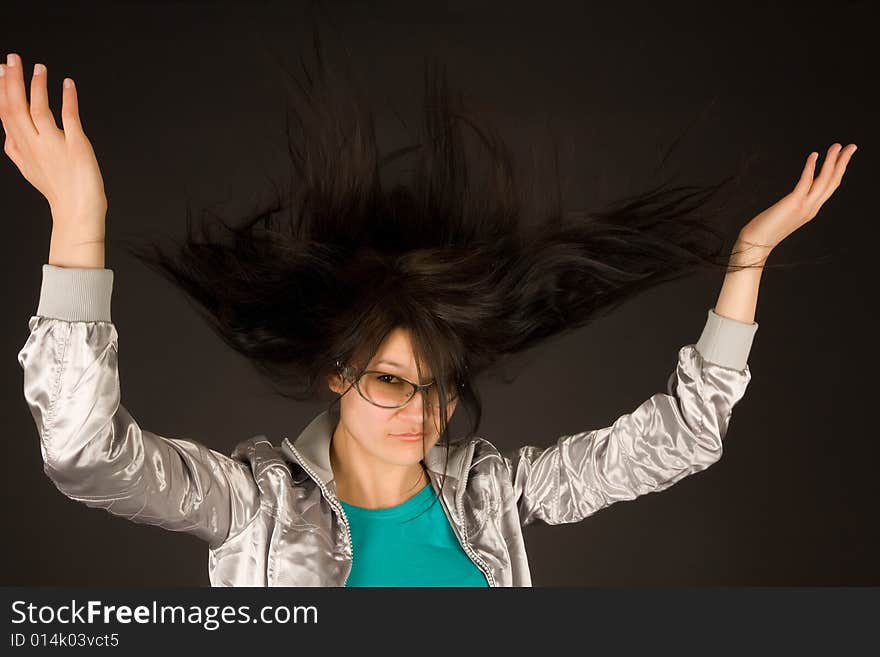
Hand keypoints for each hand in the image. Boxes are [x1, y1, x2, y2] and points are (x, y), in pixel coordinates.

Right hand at [0, 52, 106, 237]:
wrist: (77, 212)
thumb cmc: (58, 189)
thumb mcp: (29, 168)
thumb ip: (17, 149)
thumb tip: (7, 135)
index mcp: (21, 148)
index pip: (5, 114)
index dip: (2, 90)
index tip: (2, 70)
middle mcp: (33, 145)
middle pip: (16, 108)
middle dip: (13, 81)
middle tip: (13, 58)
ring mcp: (54, 146)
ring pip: (38, 110)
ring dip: (37, 86)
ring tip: (39, 67)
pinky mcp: (76, 147)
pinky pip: (70, 118)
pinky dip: (68, 99)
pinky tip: (67, 85)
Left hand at [739, 142, 856, 251]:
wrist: (754, 246)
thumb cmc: (764, 230)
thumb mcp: (785, 215)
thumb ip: (793, 205)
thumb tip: (793, 197)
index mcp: (811, 210)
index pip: (829, 187)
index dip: (839, 171)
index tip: (843, 156)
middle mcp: (812, 208)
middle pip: (833, 182)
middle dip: (843, 162)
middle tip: (851, 146)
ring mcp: (804, 206)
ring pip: (824, 180)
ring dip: (832, 161)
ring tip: (837, 146)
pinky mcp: (793, 203)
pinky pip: (805, 181)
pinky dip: (811, 167)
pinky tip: (814, 155)